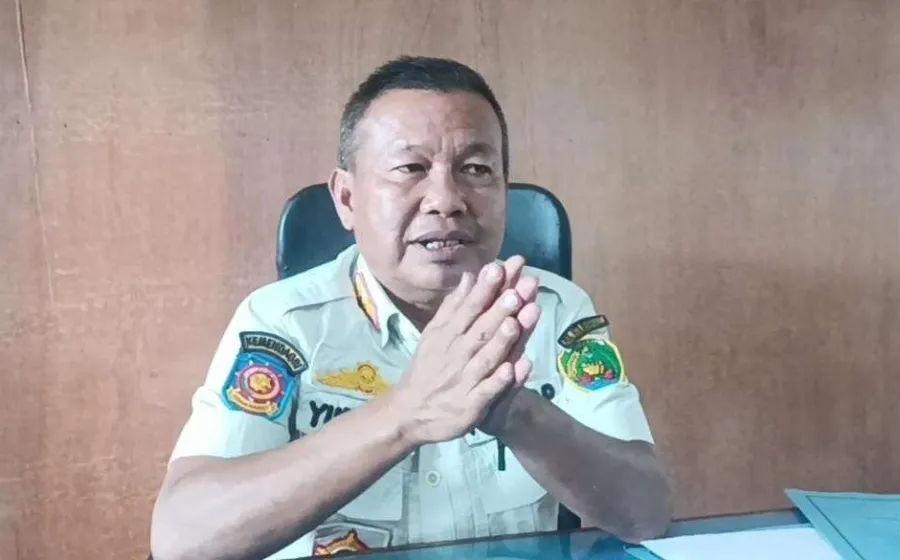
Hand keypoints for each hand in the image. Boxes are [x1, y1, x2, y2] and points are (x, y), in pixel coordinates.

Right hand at [390, 259, 538, 444]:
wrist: (409, 413)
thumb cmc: (428, 369)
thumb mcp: (435, 334)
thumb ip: (454, 307)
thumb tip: (470, 276)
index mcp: (449, 335)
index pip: (469, 308)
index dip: (486, 289)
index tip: (500, 267)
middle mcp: (457, 354)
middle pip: (481, 329)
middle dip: (500, 310)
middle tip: (519, 290)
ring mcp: (465, 380)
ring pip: (486, 358)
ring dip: (502, 341)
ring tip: (516, 323)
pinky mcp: (470, 406)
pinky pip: (486, 392)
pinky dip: (498, 381)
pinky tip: (512, 370)